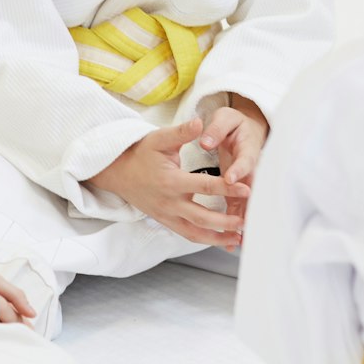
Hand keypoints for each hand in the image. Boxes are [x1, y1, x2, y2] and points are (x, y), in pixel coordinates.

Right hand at [87, 118, 250, 248]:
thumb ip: (181, 132)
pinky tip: (221, 241)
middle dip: (226, 222)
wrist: (116, 172)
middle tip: (246, 221)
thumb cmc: (140, 153)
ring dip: (218, 238)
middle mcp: (170, 203)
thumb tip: (200, 122)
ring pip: (195, 233)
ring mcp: (167, 215)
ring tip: (239, 238)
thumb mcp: (158, 138)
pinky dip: (205, 240)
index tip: (247, 190)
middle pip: (202, 218)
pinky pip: (187, 235)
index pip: (205, 187)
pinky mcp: (166, 222)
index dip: (227, 188)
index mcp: (171, 181)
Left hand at [203, 97, 269, 233]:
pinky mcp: (238, 191)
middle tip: (242, 222)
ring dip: (243, 222)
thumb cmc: (233, 122)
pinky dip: (235, 225)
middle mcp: (250, 169)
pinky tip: (232, 243)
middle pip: (252, 189)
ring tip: (238, 241)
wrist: (245, 129)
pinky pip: (238, 209)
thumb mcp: (225, 118)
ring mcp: (245, 182)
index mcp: (247, 149)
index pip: (244, 160)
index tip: (230, 178)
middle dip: (247, 206)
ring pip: (246, 204)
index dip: (238, 170)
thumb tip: (204, 138)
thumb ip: (215, 128)